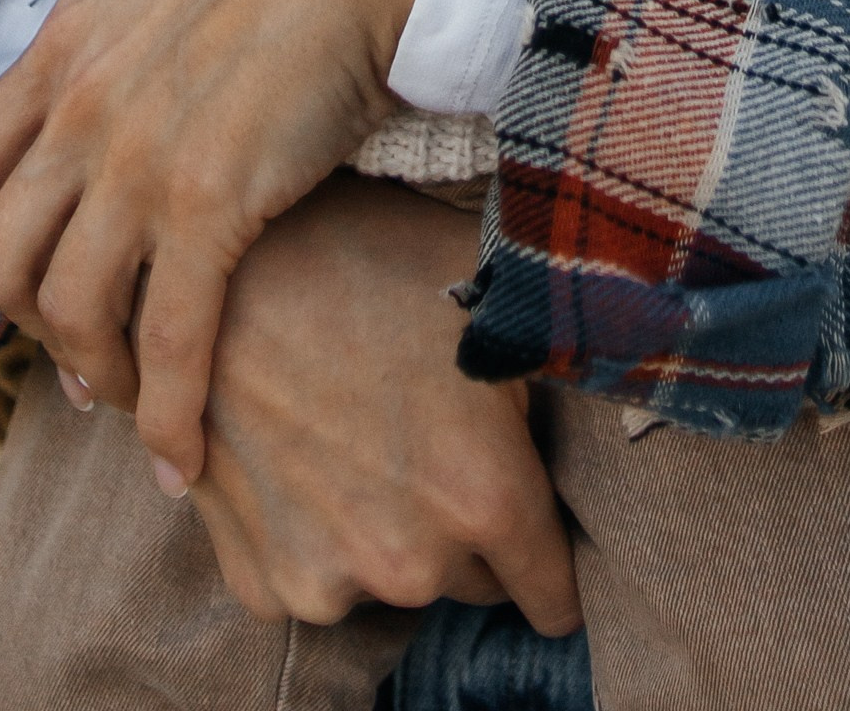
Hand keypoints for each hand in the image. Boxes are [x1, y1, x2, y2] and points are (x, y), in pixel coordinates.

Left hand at [0, 0, 469, 487]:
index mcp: (69, 42)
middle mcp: (84, 111)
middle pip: (3, 258)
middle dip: (23, 327)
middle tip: (66, 368)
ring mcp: (141, 162)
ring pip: (72, 311)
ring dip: (95, 376)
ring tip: (132, 412)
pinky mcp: (214, 204)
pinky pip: (170, 341)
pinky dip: (168, 414)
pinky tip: (184, 458)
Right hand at [189, 180, 579, 636]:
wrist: (218, 269)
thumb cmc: (365, 258)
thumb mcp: (488, 286)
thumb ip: (561, 350)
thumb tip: (632, 355)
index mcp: (485, 497)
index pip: (552, 592)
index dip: (556, 563)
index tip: (546, 542)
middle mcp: (412, 562)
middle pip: (472, 579)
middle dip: (466, 528)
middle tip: (434, 439)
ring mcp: (329, 580)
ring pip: (395, 579)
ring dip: (391, 531)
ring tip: (364, 432)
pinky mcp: (261, 584)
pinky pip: (321, 580)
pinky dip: (319, 538)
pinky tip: (309, 457)